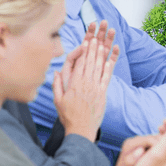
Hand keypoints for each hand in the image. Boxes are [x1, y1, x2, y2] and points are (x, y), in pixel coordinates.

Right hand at [53, 21, 117, 140]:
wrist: (81, 129)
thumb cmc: (68, 115)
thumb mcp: (57, 100)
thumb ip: (56, 85)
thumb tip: (55, 72)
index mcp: (74, 84)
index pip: (80, 64)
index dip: (84, 52)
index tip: (86, 41)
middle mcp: (86, 84)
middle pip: (90, 63)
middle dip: (93, 49)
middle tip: (96, 36)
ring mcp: (96, 88)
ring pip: (99, 68)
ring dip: (101, 55)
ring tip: (102, 44)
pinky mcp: (103, 94)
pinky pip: (106, 78)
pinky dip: (108, 68)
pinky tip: (110, 60)